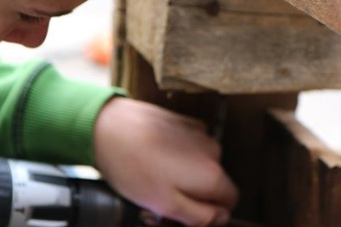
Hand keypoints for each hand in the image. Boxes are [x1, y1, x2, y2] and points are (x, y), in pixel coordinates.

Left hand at [93, 97, 237, 225]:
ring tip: (152, 182)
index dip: (208, 214)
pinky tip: (153, 161)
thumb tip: (221, 217)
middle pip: (213, 184)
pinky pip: (189, 149)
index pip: (230, 202)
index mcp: (212, 175)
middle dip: (192, 196)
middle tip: (161, 204)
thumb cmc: (132, 165)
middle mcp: (212, 152)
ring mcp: (199, 134)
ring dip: (183, 177)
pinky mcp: (185, 123)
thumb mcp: (165, 204)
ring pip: (200, 166)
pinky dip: (177, 158)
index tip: (185, 216)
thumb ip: (200, 216)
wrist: (110, 126)